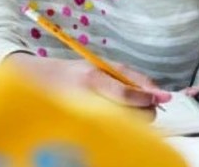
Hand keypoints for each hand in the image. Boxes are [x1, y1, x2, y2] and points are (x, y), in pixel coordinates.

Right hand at [5, 53, 170, 119]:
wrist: (37, 82)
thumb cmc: (76, 73)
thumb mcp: (104, 67)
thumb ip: (132, 79)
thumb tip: (159, 94)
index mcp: (92, 78)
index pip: (125, 94)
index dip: (146, 98)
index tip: (161, 98)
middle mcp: (85, 98)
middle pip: (128, 114)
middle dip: (145, 112)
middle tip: (147, 106)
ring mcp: (81, 114)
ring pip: (123, 125)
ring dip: (133, 121)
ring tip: (127, 111)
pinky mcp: (78, 126)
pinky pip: (109, 131)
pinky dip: (119, 127)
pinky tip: (115, 119)